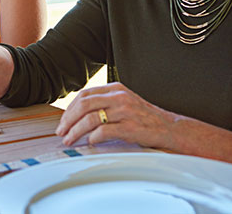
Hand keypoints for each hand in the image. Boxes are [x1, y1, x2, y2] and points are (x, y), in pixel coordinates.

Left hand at [55, 82, 176, 148]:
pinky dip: (93, 138)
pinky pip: (104, 131)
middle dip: (68, 120)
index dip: (69, 109)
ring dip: (75, 131)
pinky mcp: (130, 127)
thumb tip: (78, 115)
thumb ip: (105, 103)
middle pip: (83, 105)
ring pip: (90, 119)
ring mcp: (125, 111)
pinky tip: (89, 142)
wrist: (170, 128)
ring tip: (69, 140)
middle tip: (61, 132)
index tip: (63, 121)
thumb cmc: (145, 118)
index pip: (84, 95)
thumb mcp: (124, 102)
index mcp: (115, 88)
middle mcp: (119, 97)